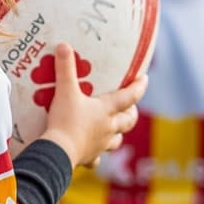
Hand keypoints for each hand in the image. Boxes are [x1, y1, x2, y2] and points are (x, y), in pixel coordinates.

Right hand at [40, 42, 145, 167]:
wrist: (57, 152)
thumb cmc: (65, 120)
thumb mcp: (64, 91)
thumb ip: (65, 68)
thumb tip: (64, 45)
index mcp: (106, 110)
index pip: (129, 97)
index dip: (139, 87)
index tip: (145, 79)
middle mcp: (108, 128)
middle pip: (128, 121)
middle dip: (131, 114)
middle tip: (130, 107)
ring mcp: (100, 145)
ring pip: (117, 141)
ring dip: (117, 135)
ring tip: (112, 129)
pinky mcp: (88, 158)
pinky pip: (96, 159)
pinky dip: (95, 156)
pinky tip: (91, 155)